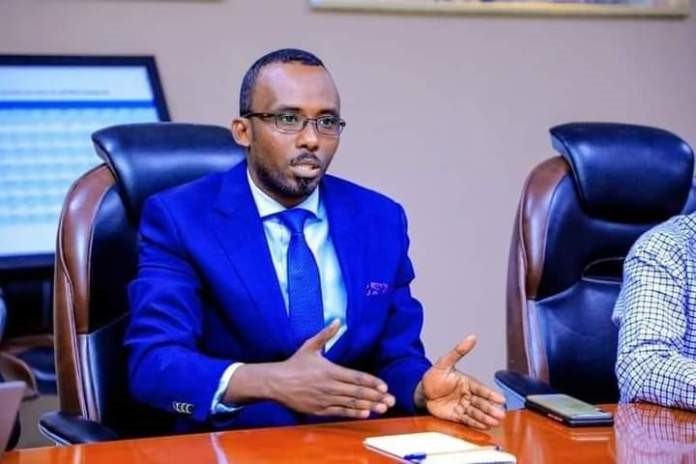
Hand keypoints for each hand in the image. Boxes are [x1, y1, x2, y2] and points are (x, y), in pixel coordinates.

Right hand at [268, 320, 394, 417]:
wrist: (276, 383)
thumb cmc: (294, 364)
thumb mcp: (310, 346)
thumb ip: (326, 334)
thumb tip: (337, 320)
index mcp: (330, 370)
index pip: (356, 377)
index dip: (372, 382)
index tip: (384, 386)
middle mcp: (330, 386)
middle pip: (357, 392)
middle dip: (376, 396)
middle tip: (391, 400)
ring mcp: (325, 399)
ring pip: (351, 403)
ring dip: (369, 406)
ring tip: (383, 408)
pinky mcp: (319, 409)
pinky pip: (340, 412)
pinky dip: (353, 413)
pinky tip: (365, 413)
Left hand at [419, 335, 504, 428]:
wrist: (421, 391)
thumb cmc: (434, 376)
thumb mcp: (445, 362)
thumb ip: (458, 351)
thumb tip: (472, 337)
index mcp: (467, 382)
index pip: (481, 389)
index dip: (491, 394)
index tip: (501, 399)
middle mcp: (467, 395)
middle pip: (481, 403)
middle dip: (491, 408)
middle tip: (500, 414)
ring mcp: (462, 405)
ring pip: (476, 412)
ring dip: (486, 417)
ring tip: (495, 421)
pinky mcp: (456, 415)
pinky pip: (467, 420)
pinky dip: (476, 423)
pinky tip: (485, 426)